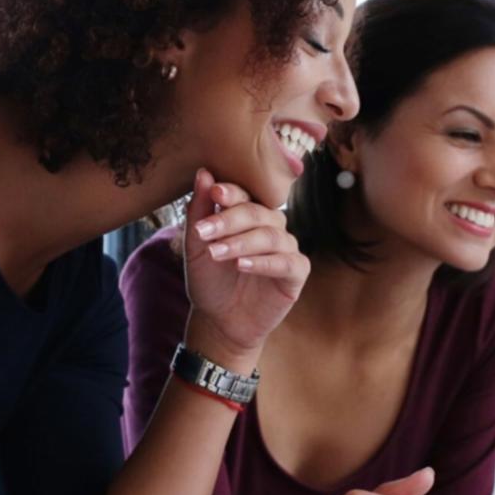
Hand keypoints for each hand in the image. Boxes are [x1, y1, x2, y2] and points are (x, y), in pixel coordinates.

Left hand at [182, 168, 308, 356]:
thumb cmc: (210, 280)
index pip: (244, 195)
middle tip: (205, 231)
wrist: (219, 321)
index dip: (231, 193)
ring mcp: (286, 248)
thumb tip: (203, 173)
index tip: (213, 192)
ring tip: (218, 253)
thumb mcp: (197, 247)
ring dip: (242, 243)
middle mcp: (271, 226)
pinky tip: (242, 266)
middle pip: (258, 213)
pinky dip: (264, 262)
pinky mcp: (297, 273)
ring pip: (271, 236)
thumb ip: (200, 212)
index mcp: (249, 214)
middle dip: (230, 220)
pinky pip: (287, 262)